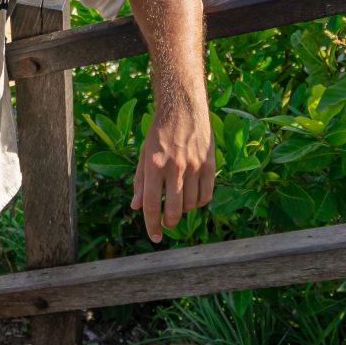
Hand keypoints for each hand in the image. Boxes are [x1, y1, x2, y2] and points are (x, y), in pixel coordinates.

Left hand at [130, 96, 215, 242]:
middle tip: (167, 223)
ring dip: (185, 210)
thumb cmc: (159, 132)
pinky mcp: (209, 164)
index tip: (155, 237)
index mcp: (154, 165)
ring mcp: (194, 166)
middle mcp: (174, 167)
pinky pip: (206, 195)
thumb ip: (140, 181)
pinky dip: (200, 202)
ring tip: (179, 202)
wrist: (183, 107)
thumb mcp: (144, 154)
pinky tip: (193, 196)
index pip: (152, 205)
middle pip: (174, 210)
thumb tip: (136, 207)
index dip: (152, 225)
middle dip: (170, 222)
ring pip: (192, 205)